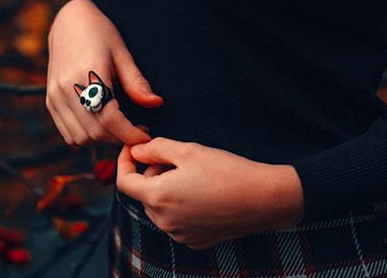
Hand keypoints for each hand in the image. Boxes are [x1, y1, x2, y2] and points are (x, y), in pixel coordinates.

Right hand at [45, 0, 162, 146]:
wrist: (69, 22)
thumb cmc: (100, 33)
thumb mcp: (122, 53)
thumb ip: (136, 82)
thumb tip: (156, 103)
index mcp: (87, 74)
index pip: (110, 118)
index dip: (130, 133)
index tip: (145, 136)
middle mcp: (67, 88)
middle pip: (95, 132)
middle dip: (119, 139)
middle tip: (136, 131)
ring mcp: (55, 96)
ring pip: (79, 138)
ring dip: (102, 141)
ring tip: (119, 129)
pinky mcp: (50, 100)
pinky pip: (67, 132)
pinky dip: (85, 137)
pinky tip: (101, 126)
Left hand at [116, 137, 303, 249]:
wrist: (261, 199)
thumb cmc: (225, 170)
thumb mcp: (188, 149)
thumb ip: (155, 148)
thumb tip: (136, 150)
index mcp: (158, 198)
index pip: (125, 182)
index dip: (125, 161)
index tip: (134, 147)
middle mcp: (164, 222)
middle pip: (144, 193)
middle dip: (152, 172)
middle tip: (177, 156)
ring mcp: (179, 235)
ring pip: (160, 207)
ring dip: (166, 188)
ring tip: (193, 173)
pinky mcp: (195, 241)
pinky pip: (176, 220)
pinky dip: (180, 204)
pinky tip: (203, 191)